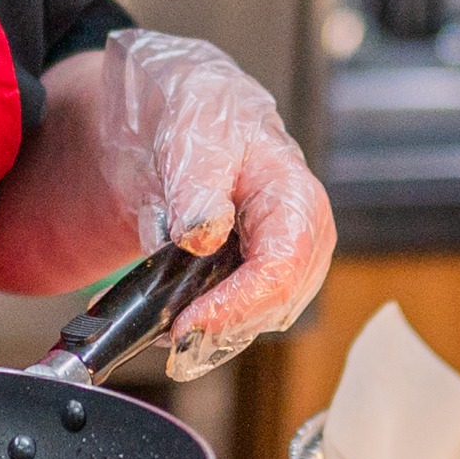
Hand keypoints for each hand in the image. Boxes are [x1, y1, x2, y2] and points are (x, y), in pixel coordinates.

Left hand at [93, 28, 335, 379]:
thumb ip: (197, 186)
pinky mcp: (255, 280)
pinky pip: (236, 318)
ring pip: (254, 322)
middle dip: (221, 330)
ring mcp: (281, 265)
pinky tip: (165, 322)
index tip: (190, 323)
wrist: (190, 120)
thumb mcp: (194, 138)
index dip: (237, 307)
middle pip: (273, 307)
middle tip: (168, 339)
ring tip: (159, 330)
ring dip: (209, 336)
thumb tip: (201, 233)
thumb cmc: (204, 120)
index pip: (281, 271)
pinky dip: (202, 327)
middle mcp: (300, 240)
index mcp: (295, 200)